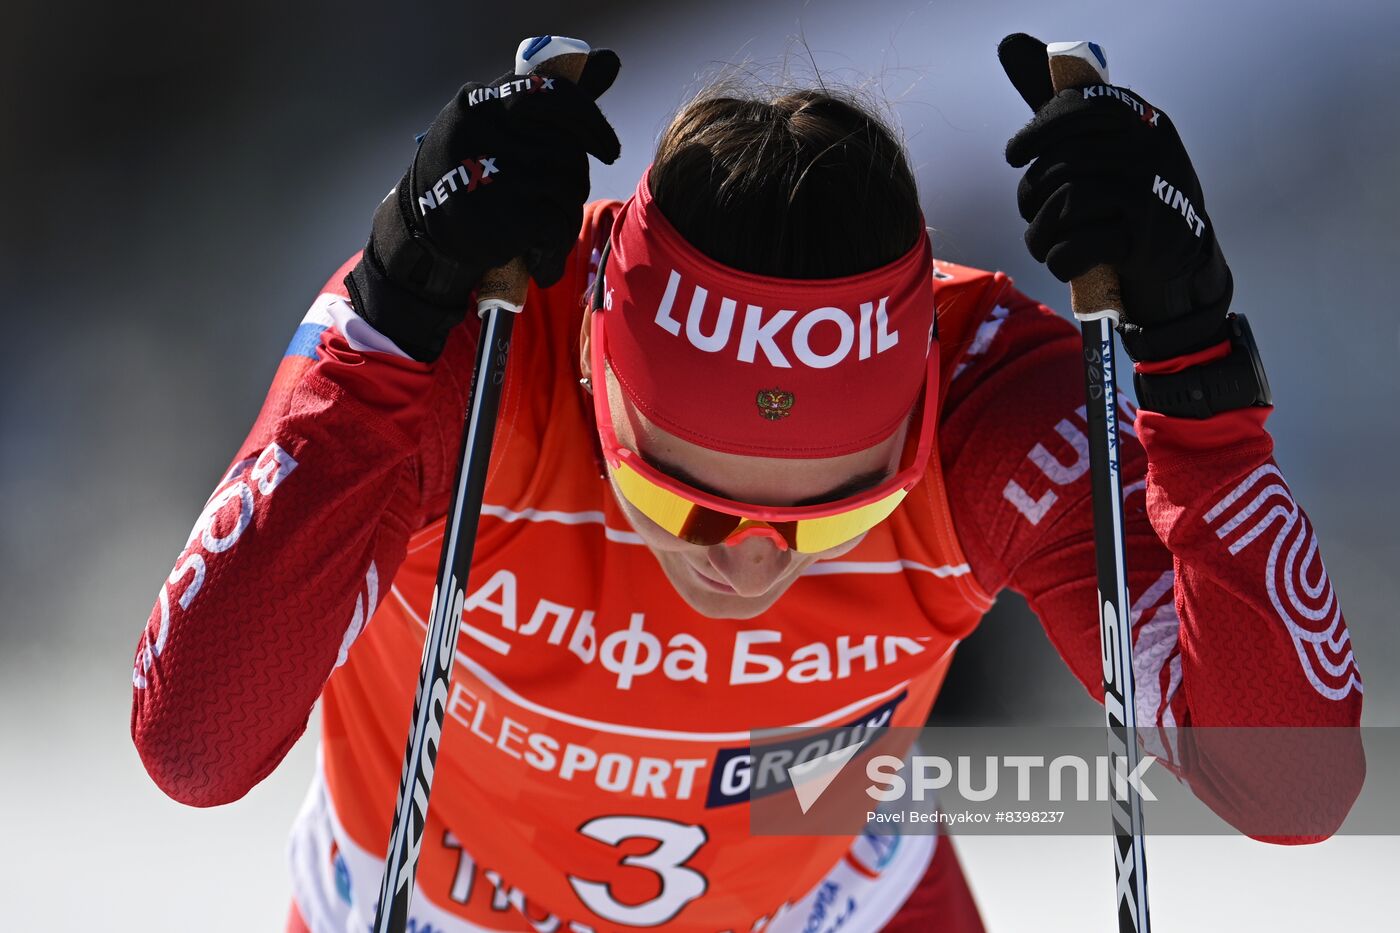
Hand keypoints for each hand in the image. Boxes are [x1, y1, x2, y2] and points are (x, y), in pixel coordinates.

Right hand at [347, 48, 621, 360]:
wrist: (421, 229)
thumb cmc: (473, 168)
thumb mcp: (500, 122)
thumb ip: (554, 98)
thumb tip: (609, 61)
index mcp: (481, 100)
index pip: (554, 95)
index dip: (591, 123)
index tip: (609, 149)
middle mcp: (480, 131)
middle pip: (566, 150)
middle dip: (576, 177)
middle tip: (565, 196)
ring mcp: (487, 173)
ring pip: (566, 187)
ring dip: (567, 210)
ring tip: (549, 222)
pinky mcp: (498, 216)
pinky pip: (557, 221)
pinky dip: (558, 239)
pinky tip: (543, 246)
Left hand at [997, 33, 1231, 360]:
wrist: (1183, 270)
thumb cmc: (1127, 204)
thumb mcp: (1098, 148)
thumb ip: (1055, 104)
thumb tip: (1008, 42)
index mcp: (1142, 122)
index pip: (1081, 109)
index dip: (1038, 131)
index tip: (1015, 156)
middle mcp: (1152, 151)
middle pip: (1063, 163)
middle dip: (1032, 196)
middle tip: (1030, 216)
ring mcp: (1154, 193)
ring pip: (1064, 203)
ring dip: (1039, 234)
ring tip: (1043, 245)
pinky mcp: (1148, 240)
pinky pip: (1078, 243)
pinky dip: (1059, 259)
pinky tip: (1063, 262)